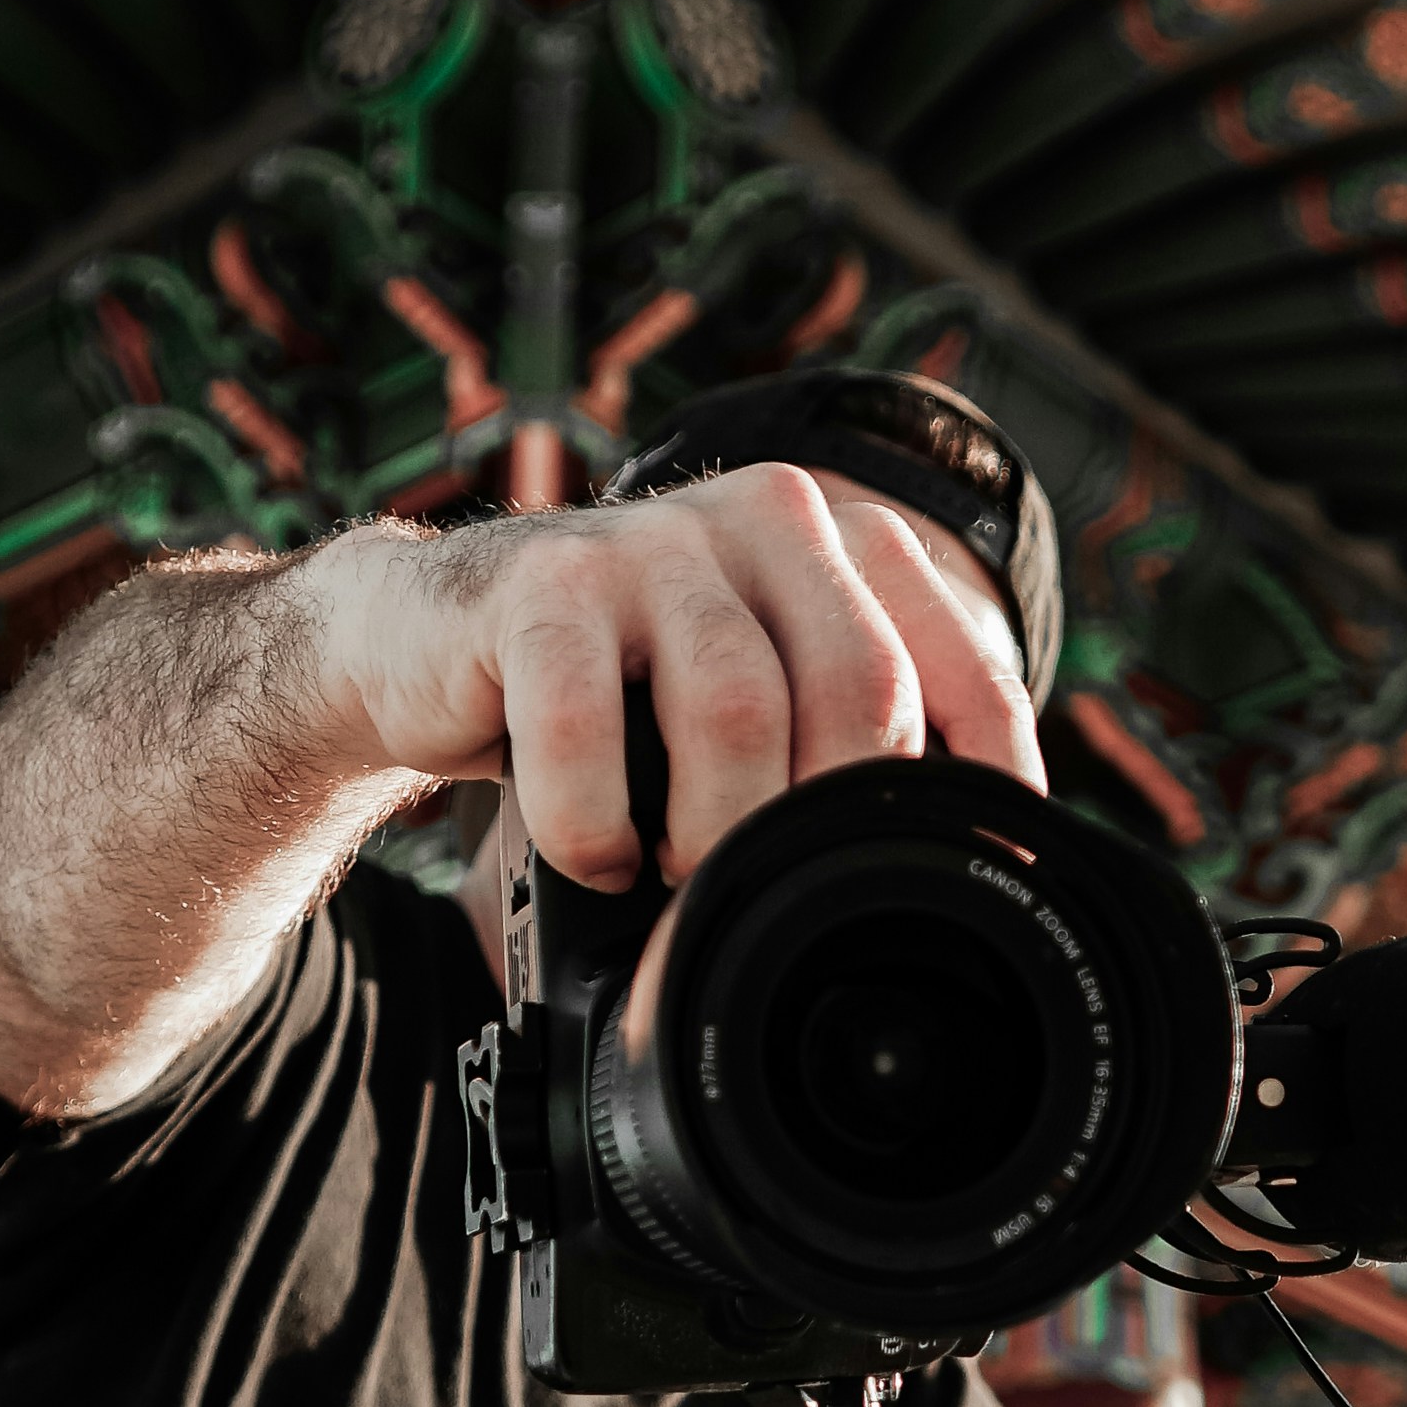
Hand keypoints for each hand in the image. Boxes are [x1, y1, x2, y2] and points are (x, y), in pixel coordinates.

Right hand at [299, 464, 1041, 886]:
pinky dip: (594, 826)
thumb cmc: (604, 691)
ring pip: (737, 712)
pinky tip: (596, 854)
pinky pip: (588, 731)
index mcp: (835, 541)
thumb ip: (832, 739)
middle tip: (772, 891)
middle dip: (824, 822)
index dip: (989, 774)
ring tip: (674, 872)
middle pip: (861, 689)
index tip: (976, 869)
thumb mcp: (739, 699)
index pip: (957, 658)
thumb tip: (941, 866)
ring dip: (712, 832)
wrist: (417, 641)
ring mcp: (652, 540)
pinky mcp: (540, 584)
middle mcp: (764, 515)